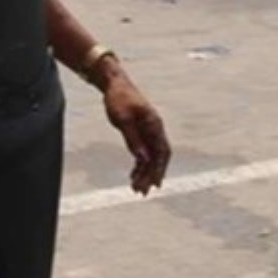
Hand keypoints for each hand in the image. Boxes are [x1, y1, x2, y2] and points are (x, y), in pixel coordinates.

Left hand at [98, 64, 170, 195]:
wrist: (115, 85)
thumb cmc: (119, 99)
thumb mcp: (123, 119)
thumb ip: (133, 139)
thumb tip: (142, 158)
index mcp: (154, 125)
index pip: (162, 152)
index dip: (160, 169)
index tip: (155, 184)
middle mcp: (154, 130)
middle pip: (157, 157)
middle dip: (151, 175)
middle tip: (142, 192)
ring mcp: (148, 131)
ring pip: (150, 157)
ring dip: (145, 173)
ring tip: (136, 189)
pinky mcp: (139, 133)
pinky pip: (142, 153)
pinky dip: (139, 165)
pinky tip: (133, 176)